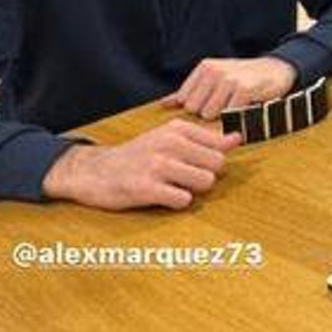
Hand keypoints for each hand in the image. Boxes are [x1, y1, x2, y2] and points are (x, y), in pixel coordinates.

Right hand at [42, 119, 240, 209]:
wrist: (93, 171)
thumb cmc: (138, 156)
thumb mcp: (169, 138)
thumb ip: (205, 140)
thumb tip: (238, 138)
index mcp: (177, 128)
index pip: (220, 145)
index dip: (215, 159)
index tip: (200, 163)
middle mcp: (169, 143)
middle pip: (218, 165)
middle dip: (207, 175)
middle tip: (184, 177)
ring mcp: (157, 165)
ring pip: (205, 182)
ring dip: (194, 190)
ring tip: (174, 186)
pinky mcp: (146, 188)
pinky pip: (184, 200)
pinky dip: (177, 202)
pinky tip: (162, 196)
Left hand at [162, 56, 296, 119]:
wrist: (277, 70)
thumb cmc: (243, 78)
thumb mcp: (214, 79)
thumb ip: (189, 92)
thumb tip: (163, 105)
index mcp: (204, 68)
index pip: (186, 101)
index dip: (199, 109)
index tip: (215, 104)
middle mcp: (214, 70)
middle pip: (196, 110)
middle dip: (210, 114)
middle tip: (227, 106)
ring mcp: (228, 79)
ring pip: (210, 114)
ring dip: (224, 117)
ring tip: (236, 106)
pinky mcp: (244, 89)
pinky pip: (229, 114)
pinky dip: (237, 117)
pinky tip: (246, 107)